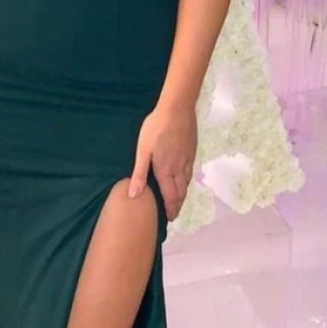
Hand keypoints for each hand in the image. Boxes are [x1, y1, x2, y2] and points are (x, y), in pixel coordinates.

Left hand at [128, 103, 197, 221]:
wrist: (177, 109)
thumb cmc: (156, 128)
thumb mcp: (143, 151)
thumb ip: (139, 174)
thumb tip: (134, 195)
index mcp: (166, 171)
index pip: (170, 196)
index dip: (170, 209)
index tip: (170, 218)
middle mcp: (179, 169)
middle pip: (181, 192)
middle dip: (177, 205)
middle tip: (174, 213)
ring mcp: (188, 160)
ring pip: (187, 183)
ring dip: (183, 194)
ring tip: (178, 200)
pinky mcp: (192, 151)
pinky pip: (190, 172)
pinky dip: (187, 181)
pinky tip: (184, 178)